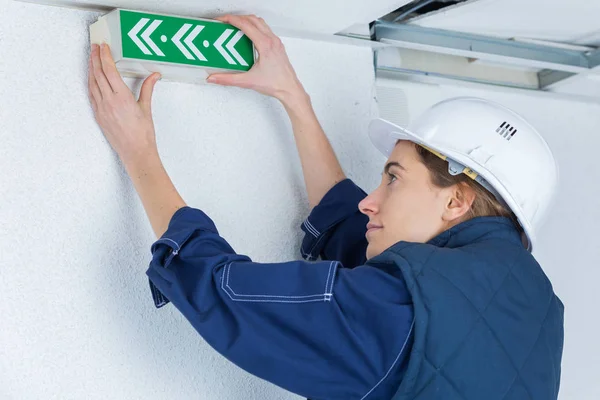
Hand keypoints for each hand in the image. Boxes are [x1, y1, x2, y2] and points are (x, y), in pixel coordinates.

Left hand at [88, 43, 161, 164]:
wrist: (135, 152)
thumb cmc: (143, 134)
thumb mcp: (146, 108)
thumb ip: (148, 88)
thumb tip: (154, 76)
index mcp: (122, 97)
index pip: (110, 70)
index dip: (105, 56)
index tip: (104, 46)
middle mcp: (109, 101)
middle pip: (98, 74)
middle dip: (95, 58)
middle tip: (95, 47)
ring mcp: (101, 108)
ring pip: (92, 83)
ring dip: (91, 69)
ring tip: (91, 59)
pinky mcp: (98, 115)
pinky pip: (92, 94)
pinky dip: (91, 83)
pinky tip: (92, 78)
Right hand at [207, 15, 305, 104]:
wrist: (290, 90)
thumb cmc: (276, 84)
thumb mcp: (248, 81)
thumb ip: (229, 79)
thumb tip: (215, 78)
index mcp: (265, 45)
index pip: (246, 25)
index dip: (232, 20)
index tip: (223, 19)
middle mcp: (272, 41)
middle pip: (253, 20)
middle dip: (238, 18)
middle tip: (227, 21)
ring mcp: (276, 43)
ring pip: (261, 23)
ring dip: (248, 21)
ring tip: (237, 26)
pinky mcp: (278, 47)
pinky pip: (266, 30)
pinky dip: (255, 28)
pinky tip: (249, 37)